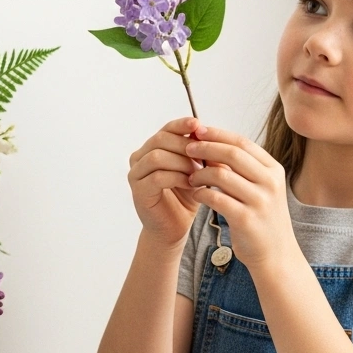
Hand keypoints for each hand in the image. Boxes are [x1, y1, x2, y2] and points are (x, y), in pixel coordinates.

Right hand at [127, 117, 205, 247]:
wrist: (174, 227)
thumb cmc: (185, 198)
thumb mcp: (198, 171)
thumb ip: (203, 155)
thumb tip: (216, 138)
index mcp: (152, 148)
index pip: (166, 129)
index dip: (182, 125)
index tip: (199, 125)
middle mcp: (140, 158)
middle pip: (160, 139)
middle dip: (185, 145)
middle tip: (203, 156)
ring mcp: (136, 174)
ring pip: (157, 156)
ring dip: (181, 162)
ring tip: (198, 172)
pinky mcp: (138, 191)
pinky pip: (157, 177)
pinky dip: (177, 177)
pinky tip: (190, 184)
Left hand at [185, 125, 297, 270]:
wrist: (276, 254)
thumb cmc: (262, 218)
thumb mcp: (259, 188)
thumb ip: (240, 169)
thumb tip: (210, 146)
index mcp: (273, 170)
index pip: (242, 142)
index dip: (218, 134)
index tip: (198, 130)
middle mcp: (270, 183)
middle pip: (232, 154)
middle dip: (206, 148)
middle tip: (187, 148)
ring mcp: (260, 201)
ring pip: (221, 175)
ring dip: (200, 173)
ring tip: (190, 178)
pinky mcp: (246, 220)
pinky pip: (216, 199)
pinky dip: (201, 194)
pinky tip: (195, 195)